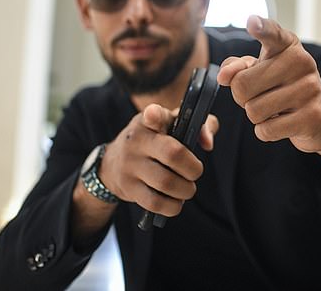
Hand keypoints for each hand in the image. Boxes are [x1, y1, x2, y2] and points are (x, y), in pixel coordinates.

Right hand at [98, 104, 218, 215]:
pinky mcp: (128, 188)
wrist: (112, 162)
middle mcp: (137, 140)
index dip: (154, 115)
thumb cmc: (156, 140)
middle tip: (195, 173)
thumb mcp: (173, 124)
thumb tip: (208, 143)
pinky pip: (155, 202)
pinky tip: (176, 201)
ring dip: (185, 190)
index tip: (153, 115)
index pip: (151, 114)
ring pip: (166, 182)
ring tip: (188, 189)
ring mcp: (129, 164)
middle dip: (193, 168)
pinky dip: (172, 206)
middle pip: (173, 154)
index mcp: (149, 120)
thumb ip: (201, 125)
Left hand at [217, 15, 320, 152]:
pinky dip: (266, 131)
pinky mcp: (313, 116)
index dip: (261, 27)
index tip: (252, 22)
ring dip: (256, 116)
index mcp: (288, 46)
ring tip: (275, 109)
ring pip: (253, 110)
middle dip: (242, 97)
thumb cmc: (284, 89)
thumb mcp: (261, 71)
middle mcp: (302, 62)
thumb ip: (238, 67)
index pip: (272, 33)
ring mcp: (310, 89)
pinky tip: (282, 123)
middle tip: (262, 96)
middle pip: (242, 85)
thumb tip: (224, 75)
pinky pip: (267, 129)